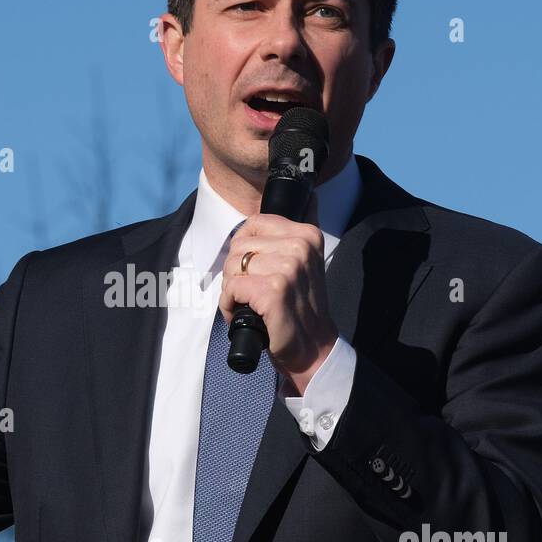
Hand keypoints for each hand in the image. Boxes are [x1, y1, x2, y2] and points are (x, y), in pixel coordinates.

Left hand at [218, 212, 337, 395]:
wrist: (312, 347)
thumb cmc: (301, 305)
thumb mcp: (308, 261)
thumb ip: (307, 225)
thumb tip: (311, 194)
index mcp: (307, 233)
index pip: (252, 223)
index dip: (242, 249)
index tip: (254, 270)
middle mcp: (300, 246)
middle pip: (238, 246)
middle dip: (234, 272)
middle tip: (251, 292)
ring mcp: (288, 267)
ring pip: (232, 266)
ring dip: (232, 290)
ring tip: (250, 304)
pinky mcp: (274, 290)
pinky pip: (232, 287)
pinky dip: (229, 304)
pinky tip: (245, 314)